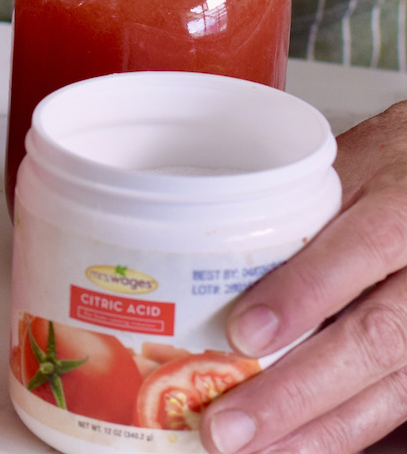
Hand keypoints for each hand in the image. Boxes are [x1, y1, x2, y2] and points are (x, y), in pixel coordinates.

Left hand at [200, 100, 406, 453]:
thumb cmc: (397, 167)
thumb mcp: (349, 164)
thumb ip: (293, 207)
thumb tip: (202, 249)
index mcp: (402, 209)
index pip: (359, 251)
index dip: (302, 295)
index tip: (244, 334)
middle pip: (376, 339)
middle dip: (299, 392)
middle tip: (229, 427)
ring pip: (395, 388)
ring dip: (322, 431)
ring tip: (256, 452)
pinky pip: (403, 405)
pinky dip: (353, 433)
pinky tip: (304, 448)